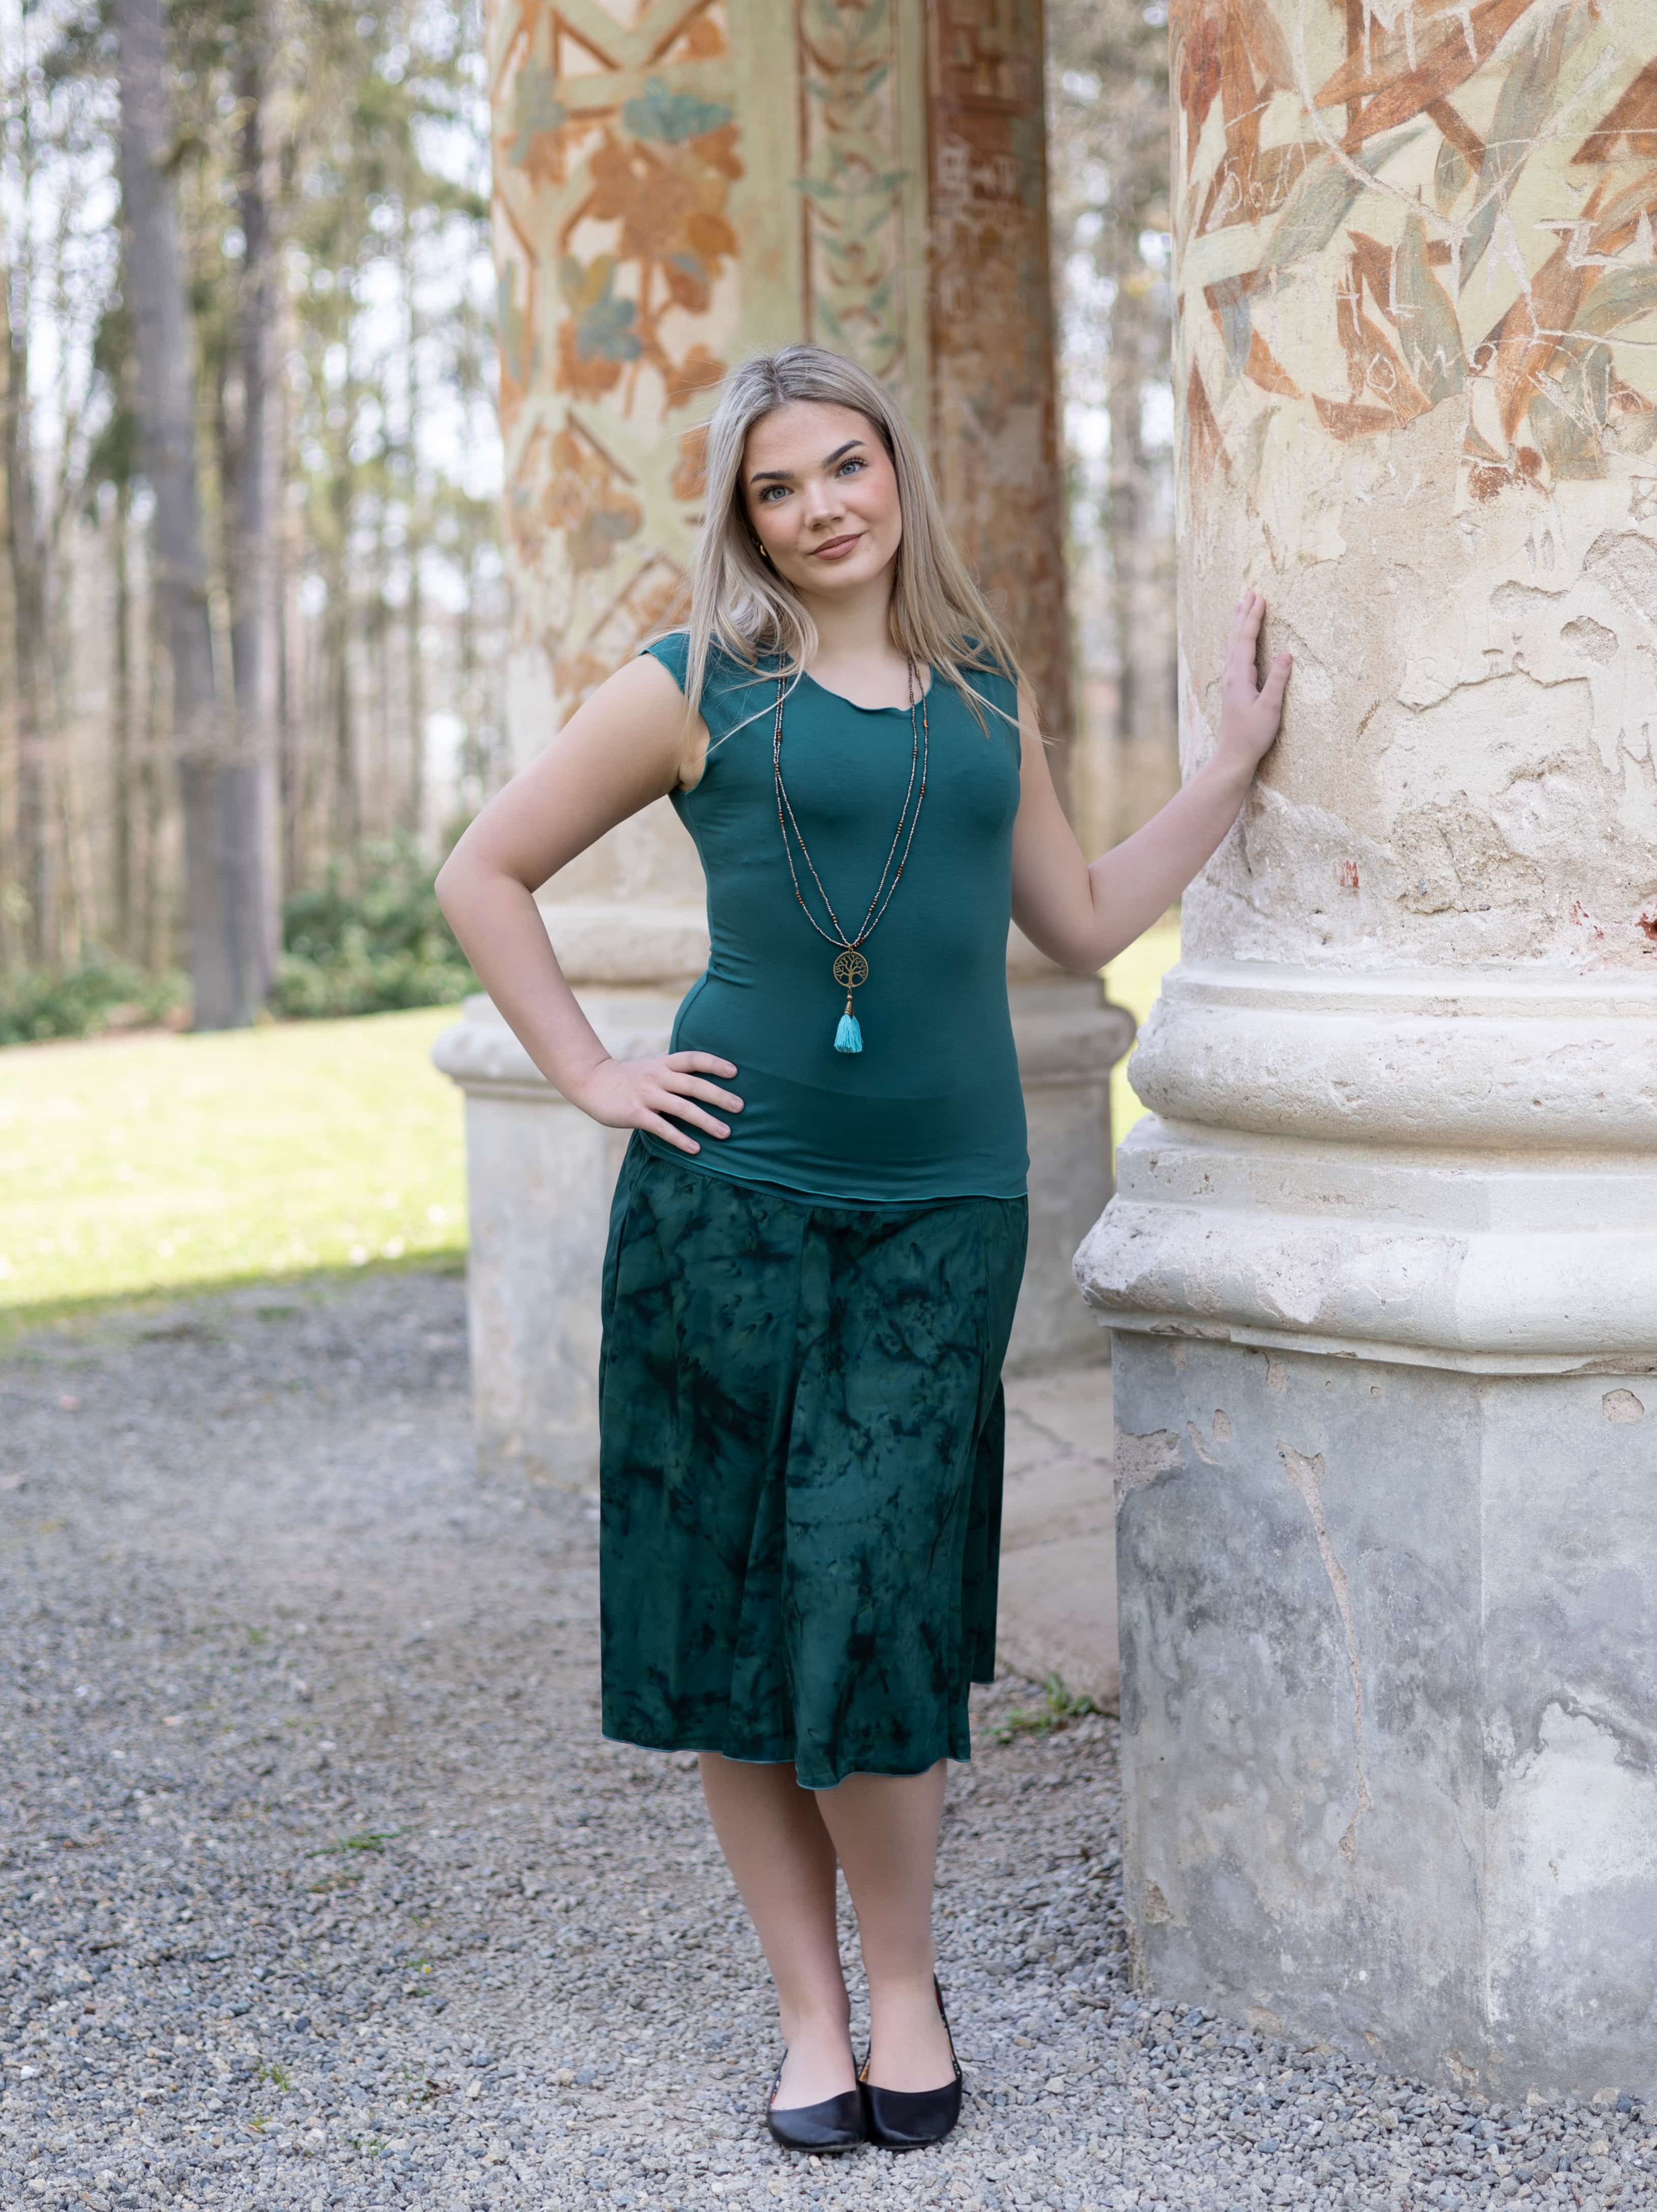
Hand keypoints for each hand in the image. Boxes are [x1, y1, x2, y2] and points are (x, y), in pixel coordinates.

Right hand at [566, 1051, 742, 1153]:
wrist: (592, 1082)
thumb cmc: (628, 1078)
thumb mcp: (652, 1067)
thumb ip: (675, 1072)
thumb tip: (705, 1082)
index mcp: (664, 1064)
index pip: (693, 1058)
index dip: (715, 1063)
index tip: (735, 1072)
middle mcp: (657, 1077)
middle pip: (693, 1084)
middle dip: (719, 1096)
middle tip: (740, 1107)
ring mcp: (646, 1095)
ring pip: (682, 1107)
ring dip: (706, 1121)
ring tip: (725, 1133)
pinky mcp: (635, 1113)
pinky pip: (662, 1128)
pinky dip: (680, 1139)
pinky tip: (695, 1149)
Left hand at [1216, 589, 1290, 778]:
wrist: (1233, 755)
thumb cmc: (1253, 735)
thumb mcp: (1270, 709)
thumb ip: (1278, 681)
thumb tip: (1287, 653)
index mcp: (1239, 677)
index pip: (1246, 640)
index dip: (1253, 618)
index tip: (1260, 598)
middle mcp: (1230, 675)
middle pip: (1235, 637)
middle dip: (1243, 613)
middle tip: (1249, 592)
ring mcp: (1228, 681)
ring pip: (1231, 644)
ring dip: (1237, 624)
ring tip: (1241, 606)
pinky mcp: (1230, 687)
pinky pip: (1231, 654)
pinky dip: (1235, 639)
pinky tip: (1236, 639)